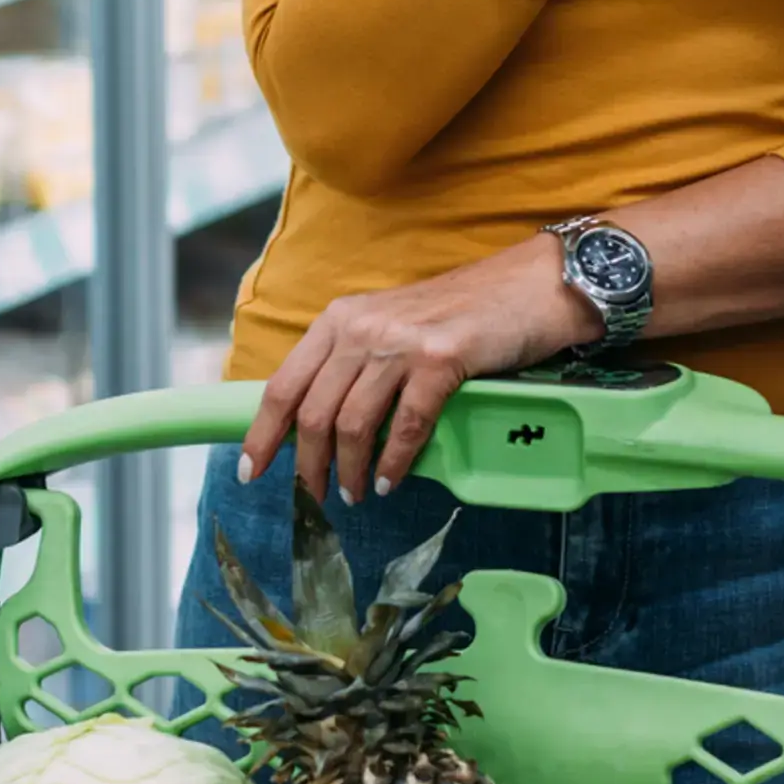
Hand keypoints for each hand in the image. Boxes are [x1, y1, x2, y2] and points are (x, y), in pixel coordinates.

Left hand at [239, 239, 600, 503]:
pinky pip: (405, 426)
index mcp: (340, 318)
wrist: (531, 286)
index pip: (283, 384)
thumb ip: (356, 364)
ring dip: (348, 471)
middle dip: (308, 466)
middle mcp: (361, 326)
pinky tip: (389, 480)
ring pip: (353, 424)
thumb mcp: (392, 327)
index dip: (262, 434)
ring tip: (354, 495)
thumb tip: (323, 427)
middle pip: (313, 413)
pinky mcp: (440, 359)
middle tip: (313, 498)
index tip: (252, 471)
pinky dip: (393, 462)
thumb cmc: (462, 315)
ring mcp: (400, 342)